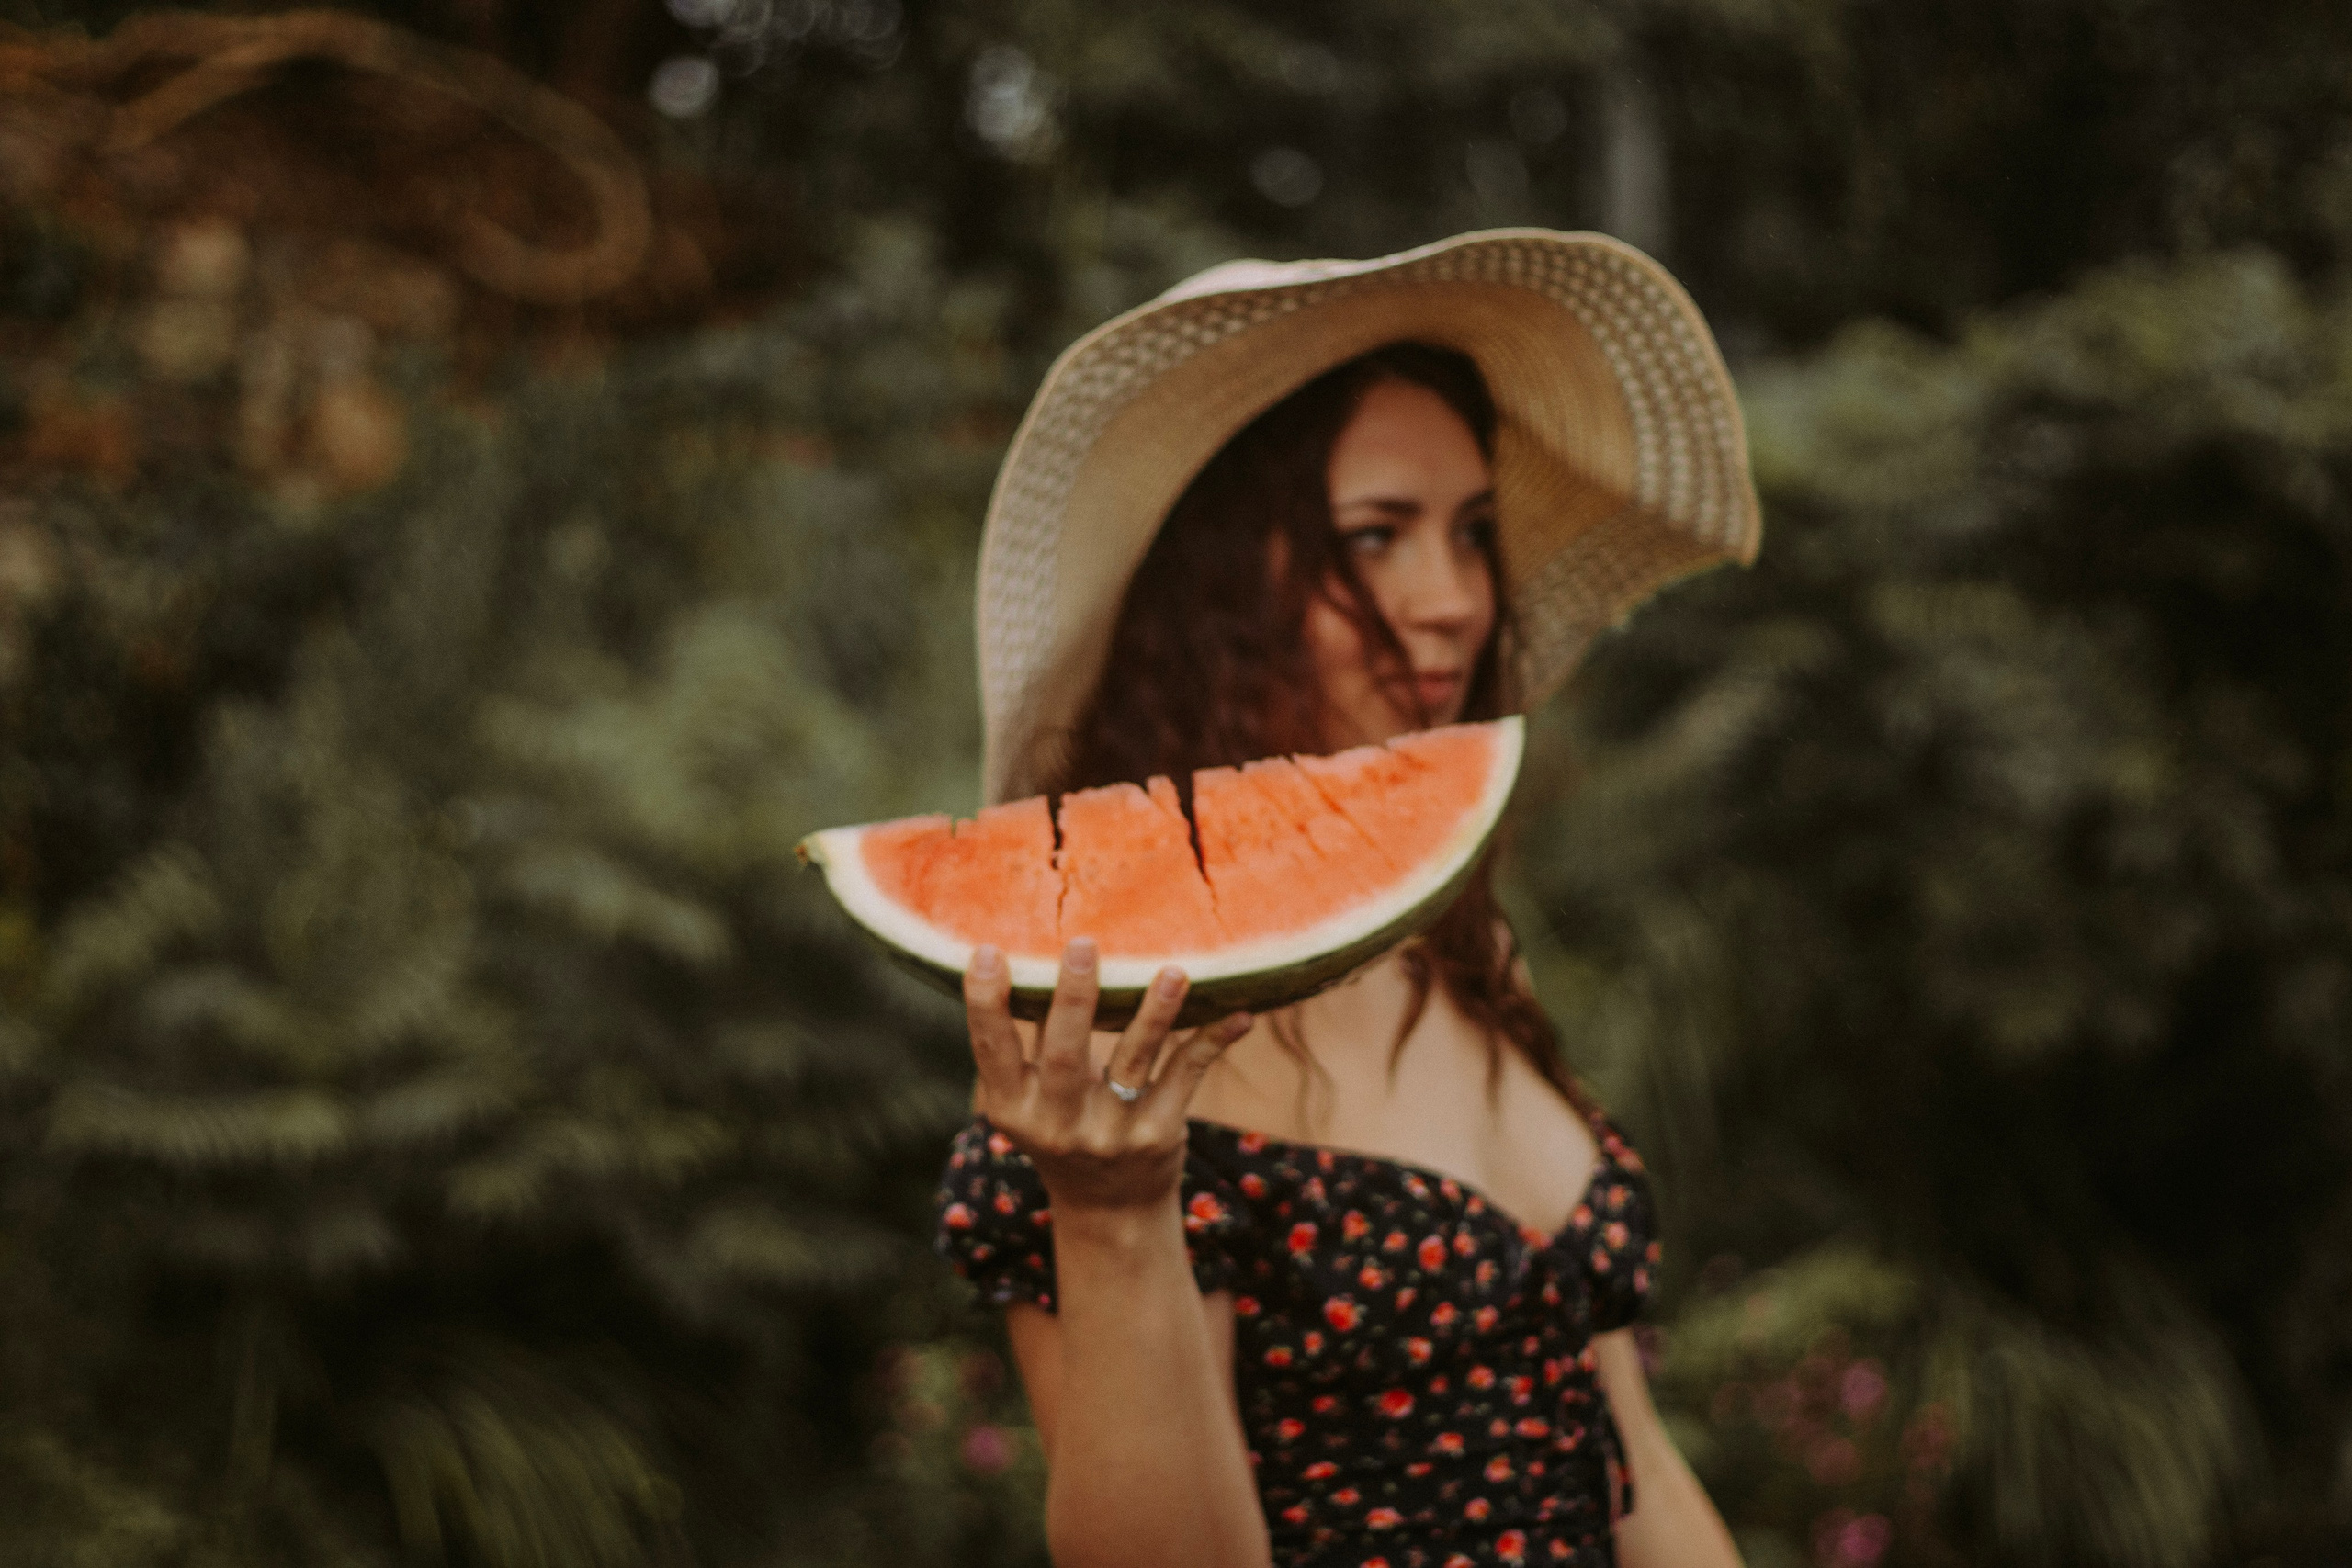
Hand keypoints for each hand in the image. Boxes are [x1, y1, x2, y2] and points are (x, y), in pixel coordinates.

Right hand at [964, 937, 1251, 1214]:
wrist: (1110, 1209)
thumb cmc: (1064, 1126)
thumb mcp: (1031, 1099)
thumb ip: (1033, 1042)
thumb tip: (1042, 952)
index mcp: (1014, 1107)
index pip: (991, 1051)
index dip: (984, 1003)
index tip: (986, 951)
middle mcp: (1060, 1123)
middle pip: (1064, 1055)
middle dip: (1074, 999)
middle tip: (1083, 943)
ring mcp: (1112, 1132)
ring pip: (1134, 1062)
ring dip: (1154, 1015)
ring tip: (1174, 973)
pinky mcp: (1160, 1134)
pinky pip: (1186, 1074)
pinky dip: (1213, 1041)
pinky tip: (1242, 1015)